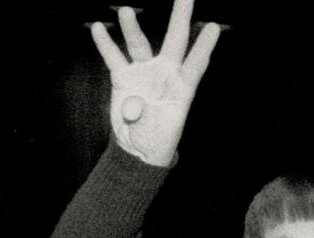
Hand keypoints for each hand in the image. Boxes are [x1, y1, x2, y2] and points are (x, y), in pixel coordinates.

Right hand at [90, 0, 221, 167]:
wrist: (138, 149)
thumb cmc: (156, 141)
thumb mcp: (154, 133)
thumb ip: (144, 117)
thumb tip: (131, 104)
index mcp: (182, 88)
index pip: (195, 64)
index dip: (203, 47)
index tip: (214, 27)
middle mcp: (165, 75)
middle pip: (175, 41)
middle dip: (180, 17)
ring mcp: (144, 73)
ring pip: (140, 45)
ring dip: (132, 29)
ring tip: (125, 11)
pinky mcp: (124, 78)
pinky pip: (114, 58)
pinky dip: (106, 44)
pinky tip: (99, 28)